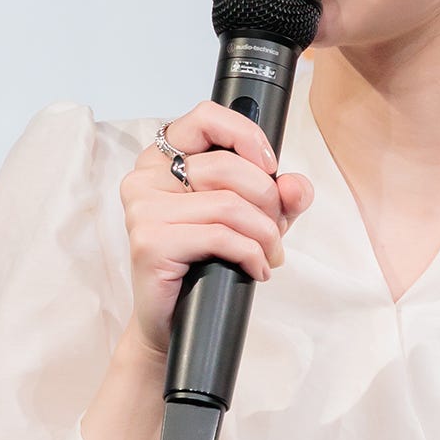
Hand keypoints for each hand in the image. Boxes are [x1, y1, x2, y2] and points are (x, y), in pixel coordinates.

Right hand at [119, 99, 314, 358]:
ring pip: (229, 204)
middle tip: (275, 232)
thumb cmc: (205, 264)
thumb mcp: (252, 221)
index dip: (246, 136)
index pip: (205, 117)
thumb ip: (280, 198)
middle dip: (267, 201)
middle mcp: (145, 178)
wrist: (173, 322)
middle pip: (227, 167)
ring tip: (270, 255)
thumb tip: (297, 185)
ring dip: (265, 234)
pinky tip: (257, 269)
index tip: (270, 166)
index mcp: (162, 159)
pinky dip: (252, 254)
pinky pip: (221, 236)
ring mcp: (143, 209)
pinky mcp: (150, 242)